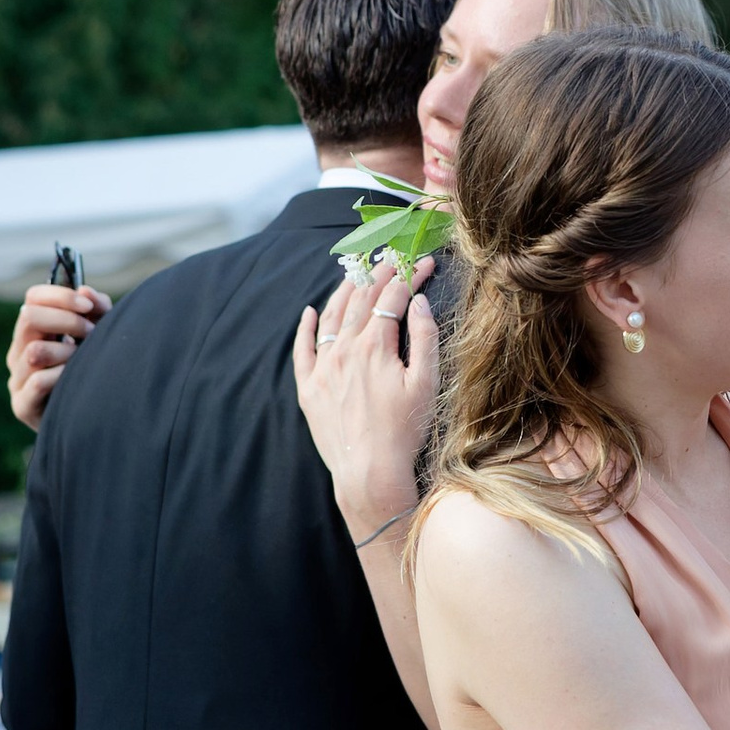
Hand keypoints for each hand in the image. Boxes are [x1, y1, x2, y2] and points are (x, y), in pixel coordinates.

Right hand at [7, 281, 108, 429]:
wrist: (93, 426)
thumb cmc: (94, 375)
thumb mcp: (98, 339)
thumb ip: (96, 312)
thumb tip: (85, 291)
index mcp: (33, 333)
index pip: (33, 298)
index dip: (60, 296)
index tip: (88, 306)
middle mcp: (19, 352)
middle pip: (29, 317)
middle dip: (67, 320)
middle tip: (93, 334)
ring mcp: (16, 379)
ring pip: (34, 350)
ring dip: (67, 351)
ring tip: (85, 362)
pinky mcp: (21, 405)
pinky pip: (39, 381)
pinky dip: (63, 376)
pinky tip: (77, 381)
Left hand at [293, 253, 439, 525]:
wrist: (369, 471)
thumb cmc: (404, 431)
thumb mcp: (426, 384)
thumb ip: (423, 338)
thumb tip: (418, 303)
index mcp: (375, 345)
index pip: (393, 297)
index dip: (410, 275)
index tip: (425, 263)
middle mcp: (345, 349)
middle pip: (360, 299)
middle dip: (379, 274)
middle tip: (391, 258)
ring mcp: (324, 367)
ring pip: (331, 317)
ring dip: (344, 291)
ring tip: (355, 275)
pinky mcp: (309, 388)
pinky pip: (303, 349)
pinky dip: (306, 327)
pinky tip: (310, 312)